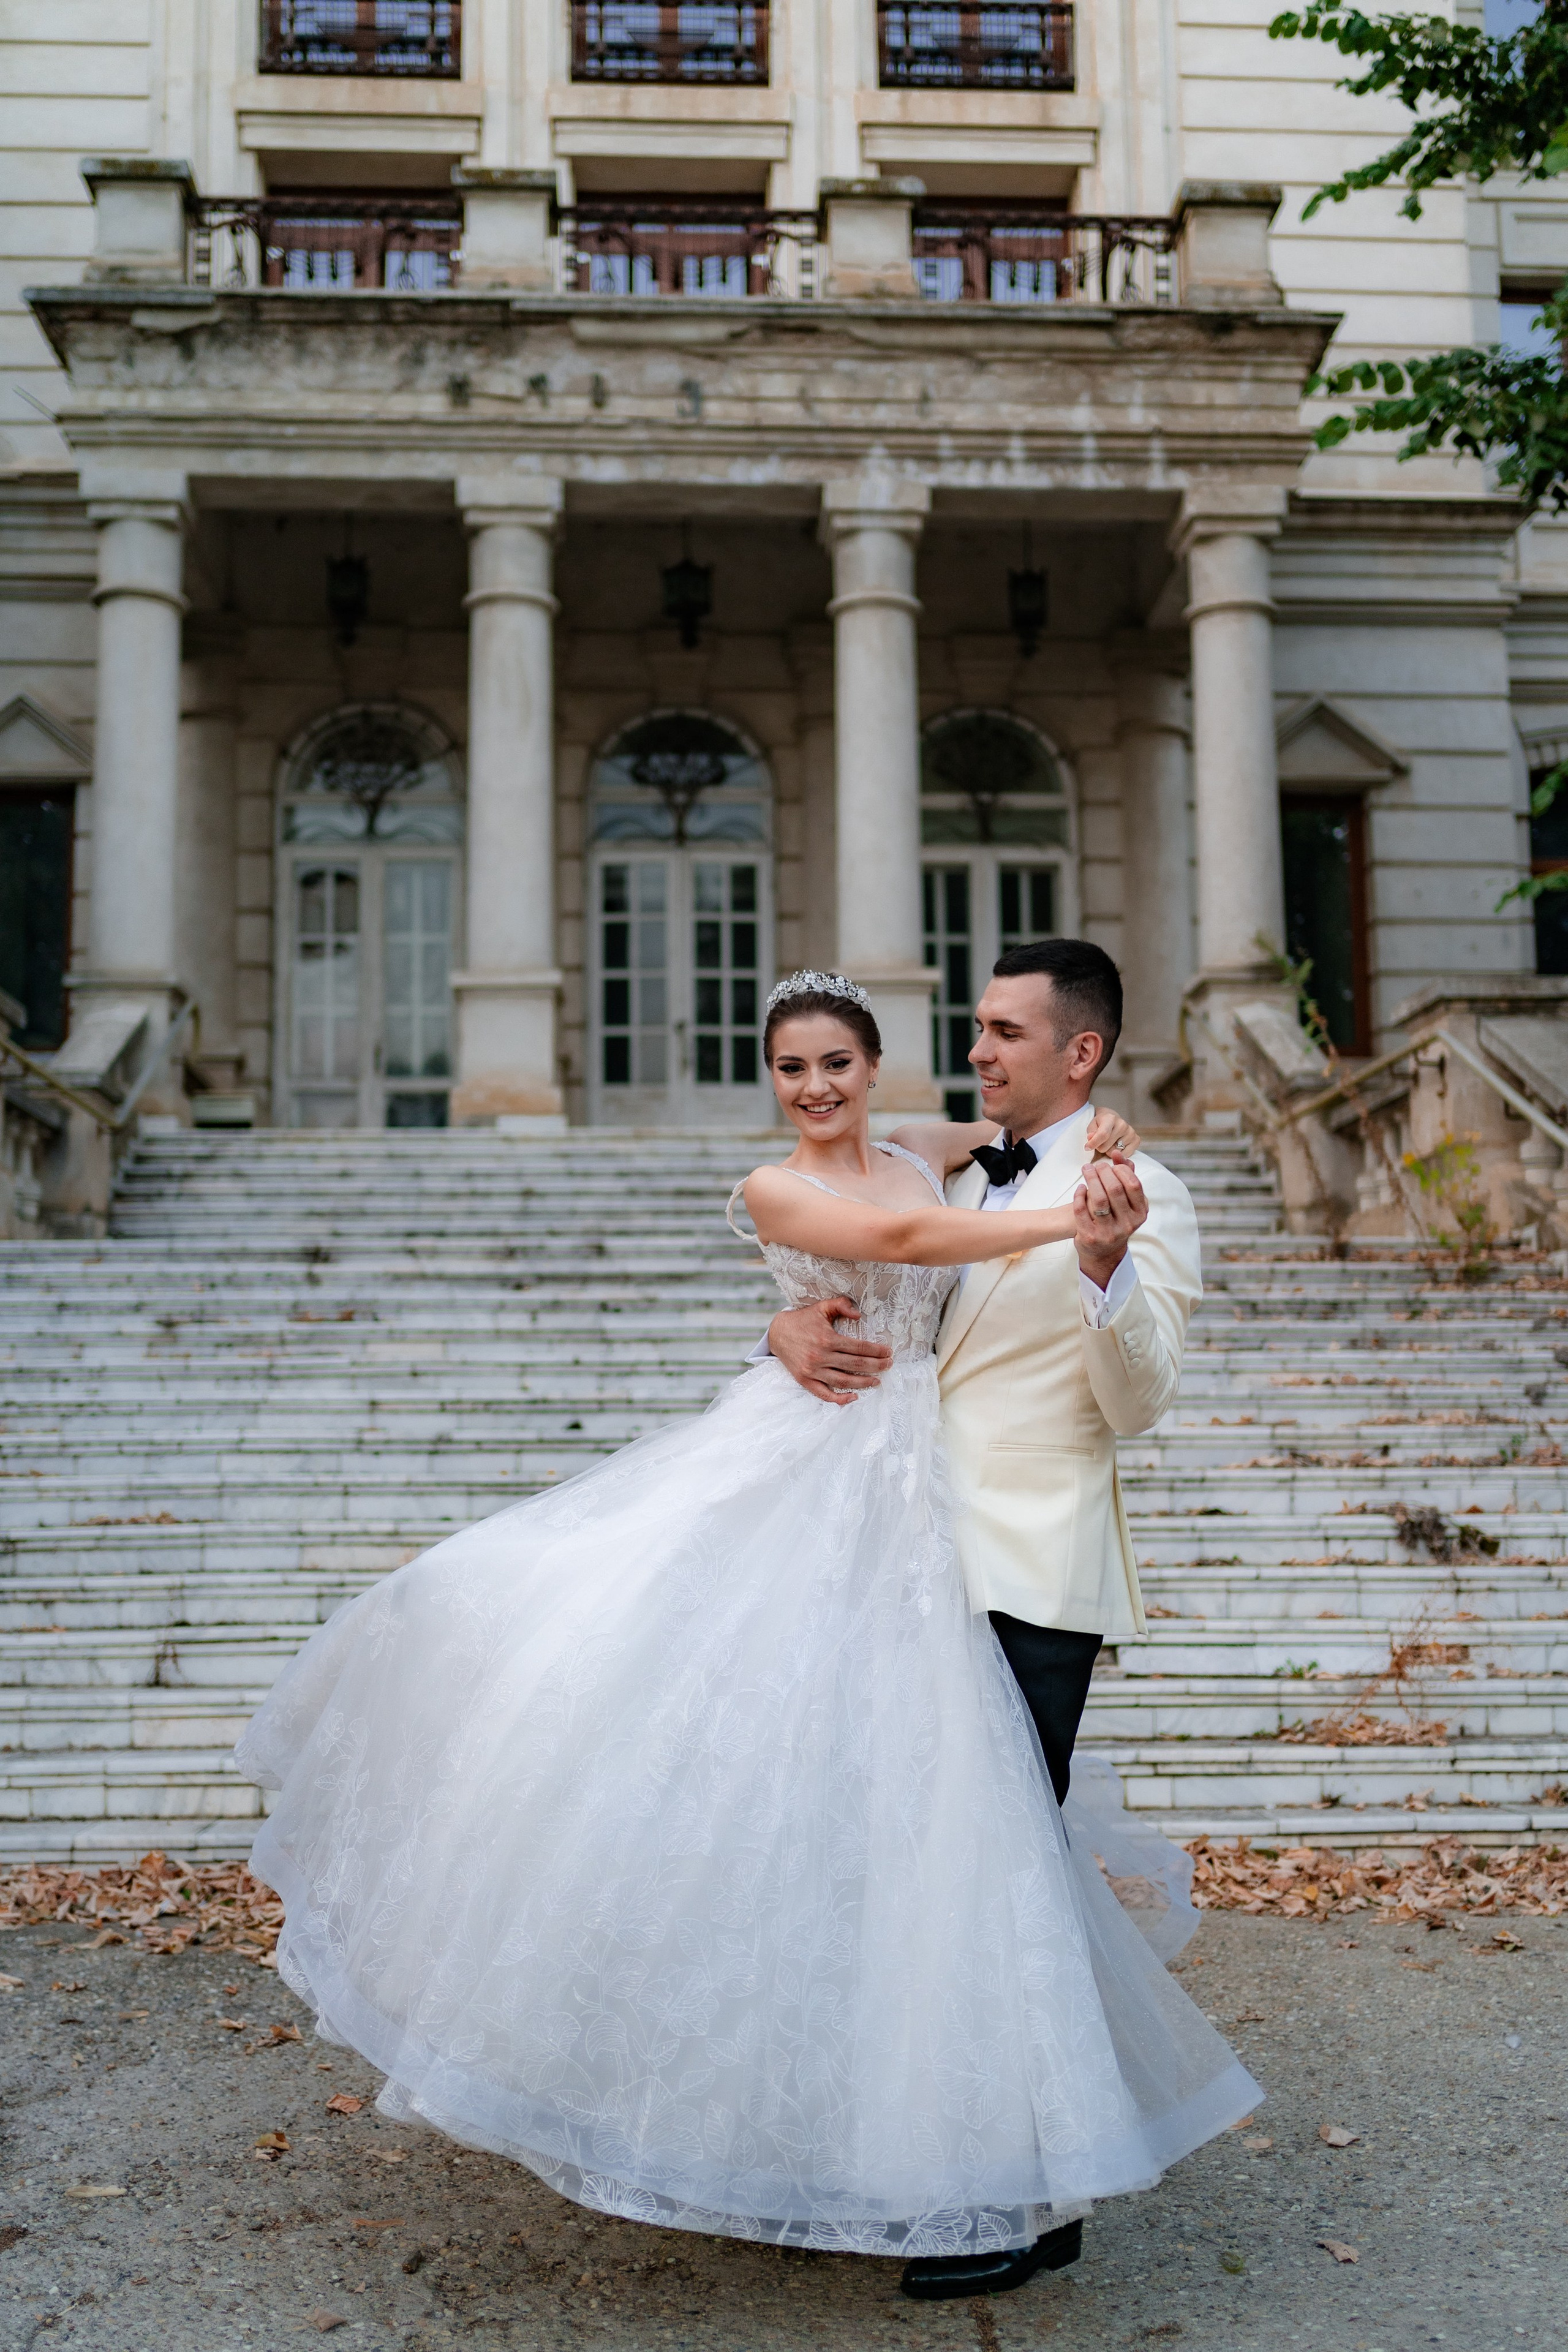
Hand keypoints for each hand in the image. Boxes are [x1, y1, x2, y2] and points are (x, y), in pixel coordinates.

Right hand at [767, 1298, 892, 1405]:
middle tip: (889, 1365)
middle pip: (855, 1364)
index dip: (876, 1351)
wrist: (777, 1333)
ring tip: (877, 1381)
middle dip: (876, 1366)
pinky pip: (824, 1394)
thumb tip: (859, 1315)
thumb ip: (841, 1305)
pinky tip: (854, 1397)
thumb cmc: (803, 1320)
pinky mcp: (805, 1380)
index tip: (888, 1352)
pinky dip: (839, 1399)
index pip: (859, 1347)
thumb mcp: (821, 1307)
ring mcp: (812, 1371)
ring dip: (863, 1382)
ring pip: (843, 1381)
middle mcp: (820, 1356)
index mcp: (827, 1339)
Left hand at [1073, 1154, 1146, 1287]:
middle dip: (1103, 1172)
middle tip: (1095, 1166)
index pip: (1133, 1185)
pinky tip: (1080, 1188)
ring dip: (1091, 1179)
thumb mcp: (1126, 1202)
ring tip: (1086, 1170)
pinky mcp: (1090, 1237)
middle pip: (1115, 1189)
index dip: (1121, 1170)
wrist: (1103, 1253)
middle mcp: (1127, 1224)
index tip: (1111, 1164)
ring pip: (1098, 1199)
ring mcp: (1108, 1232)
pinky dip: (1079, 1195)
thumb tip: (1118, 1153)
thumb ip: (1125, 1177)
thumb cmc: (1116, 1220)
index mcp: (1140, 1214)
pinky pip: (1081, 1210)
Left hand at [1085, 1105, 1139, 1159]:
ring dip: (1109, 1150)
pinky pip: (1124, 1155)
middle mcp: (1123, 1124)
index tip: (1087, 1148)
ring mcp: (1131, 1132)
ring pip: (1114, 1152)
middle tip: (1101, 1142)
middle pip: (1106, 1147)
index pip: (1103, 1134)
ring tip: (1110, 1142)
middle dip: (1100, 1147)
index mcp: (1110, 1118)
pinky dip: (1118, 1154)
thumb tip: (1091, 1138)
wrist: (1111, 1120)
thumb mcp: (1091, 1126)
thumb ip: (1090, 1133)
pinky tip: (1117, 1145)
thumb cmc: (1099, 1125)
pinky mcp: (1136, 1140)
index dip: (1093, 1143)